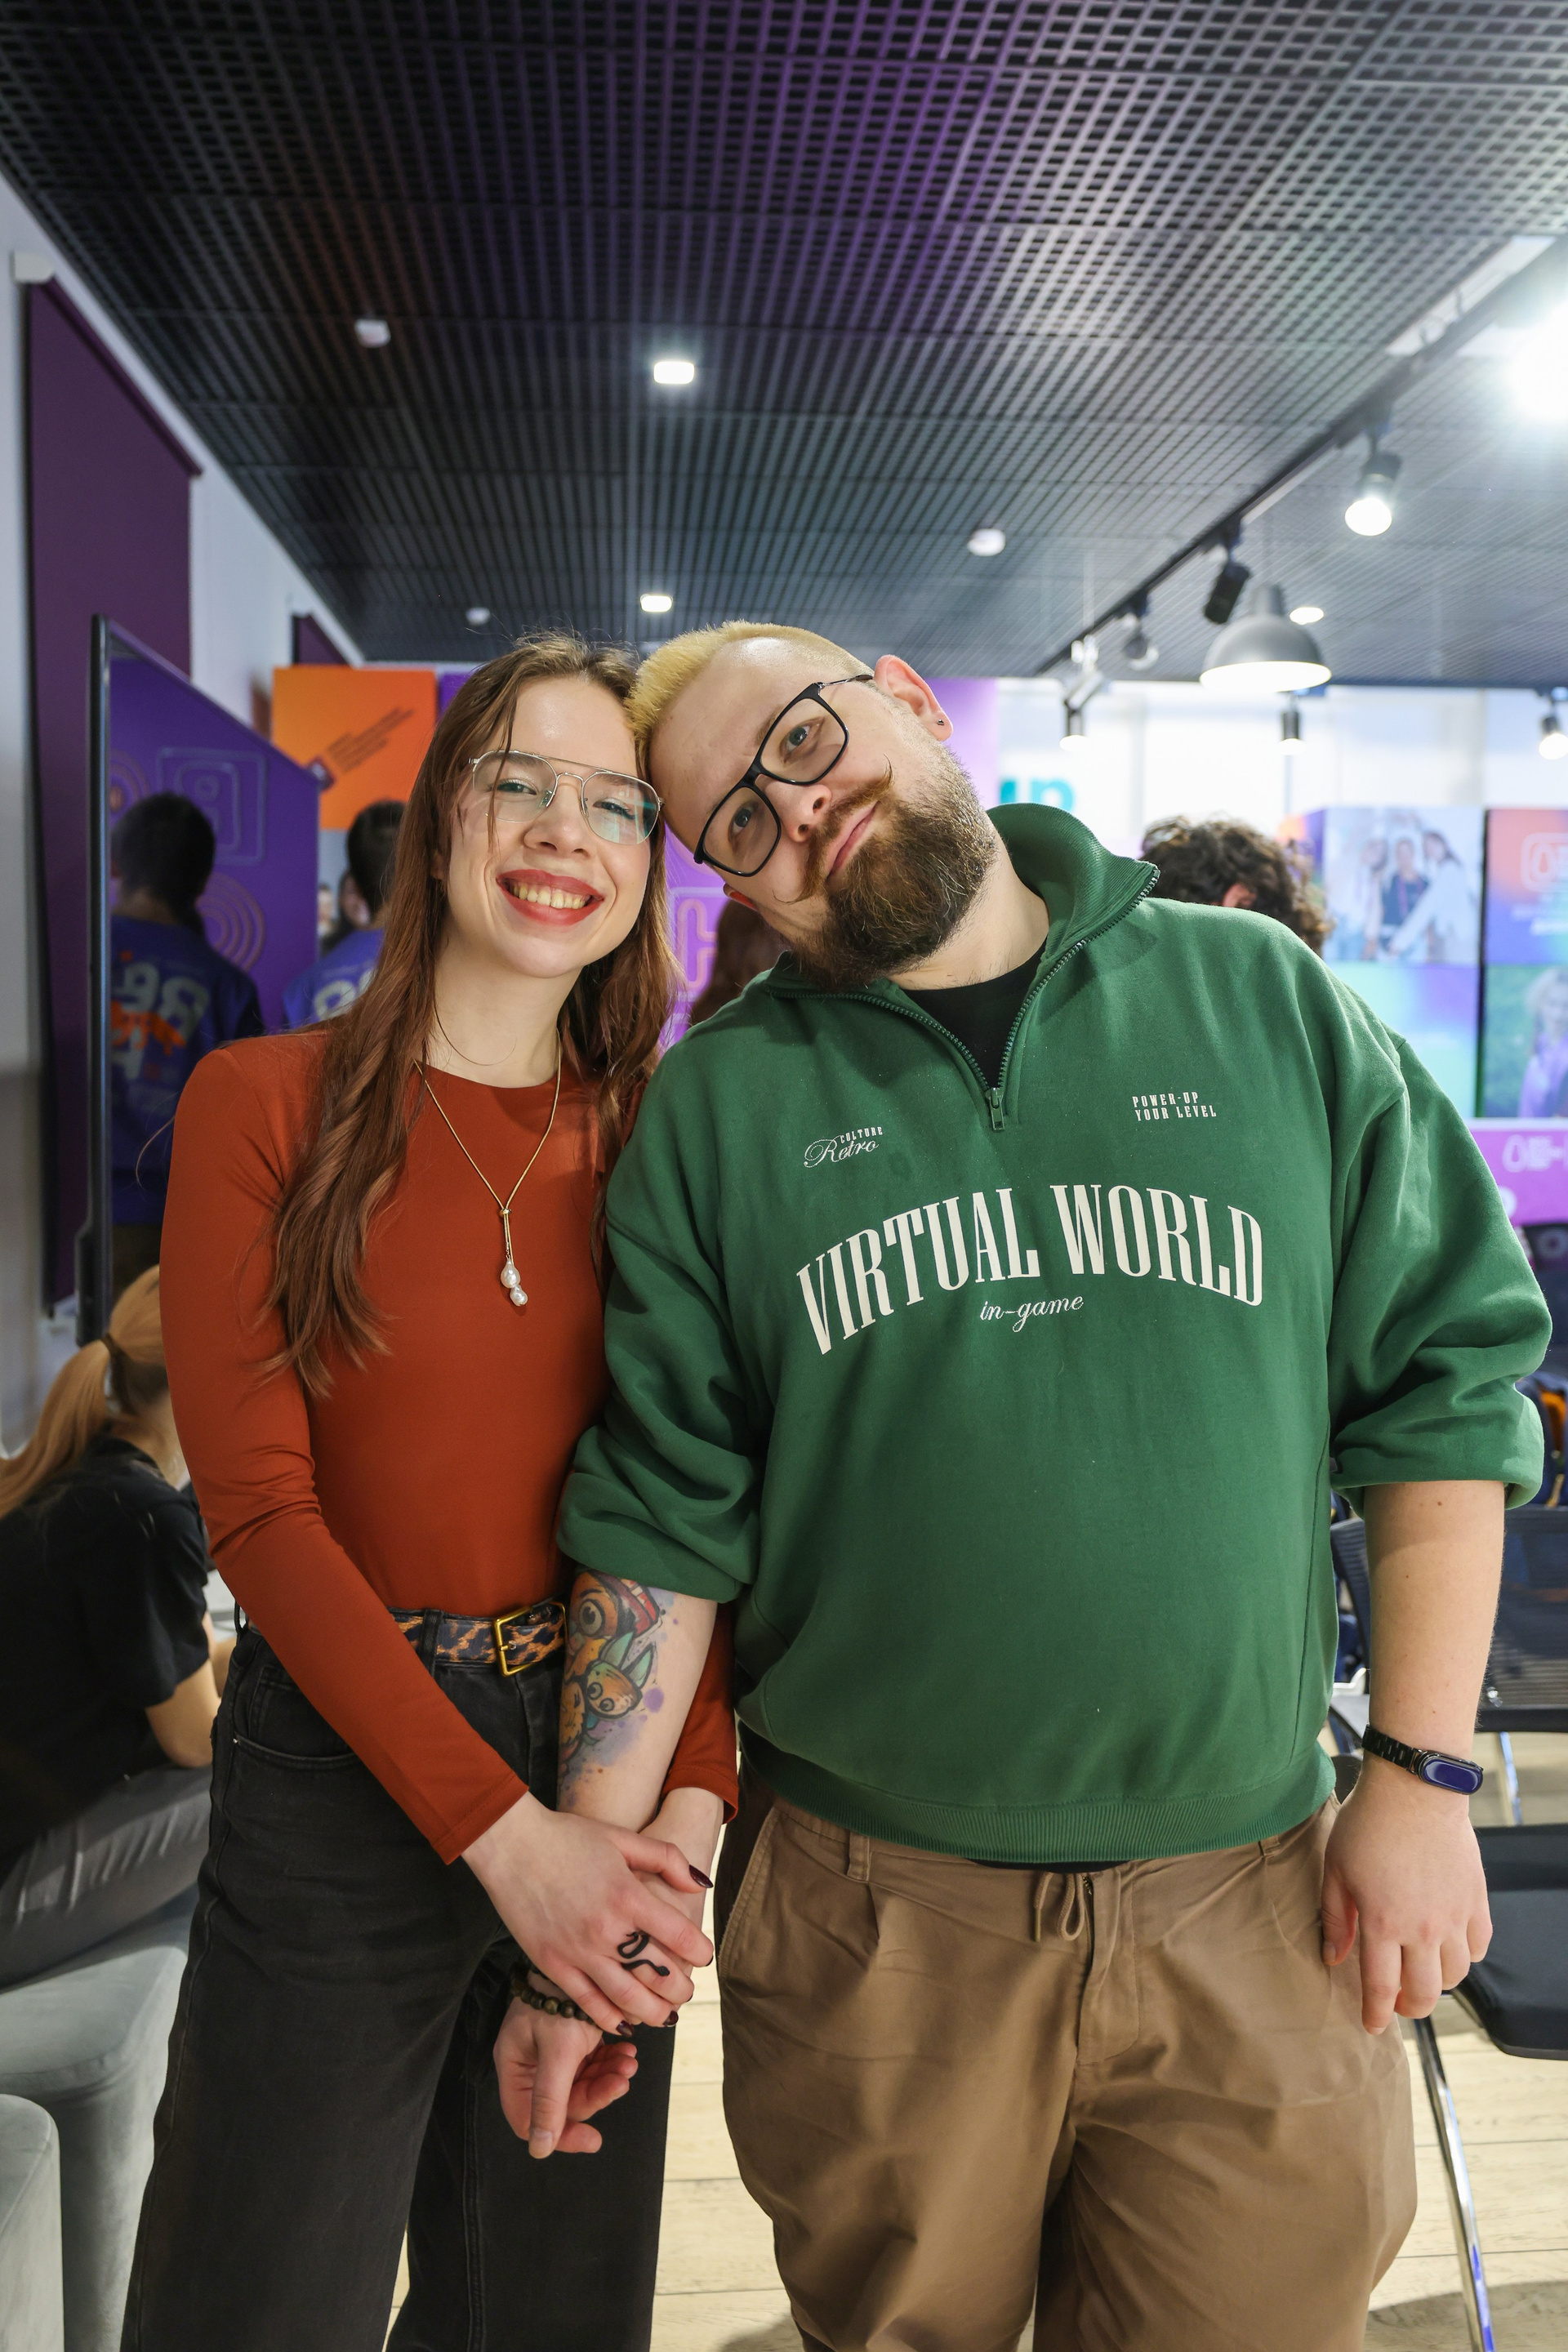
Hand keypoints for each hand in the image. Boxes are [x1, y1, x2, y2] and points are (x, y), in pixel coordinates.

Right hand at [463, 1791, 712, 2033]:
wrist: (511, 1843)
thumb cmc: (567, 1836)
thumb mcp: (622, 1838)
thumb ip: (666, 1859)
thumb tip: (700, 1884)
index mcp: (627, 1894)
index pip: (679, 1934)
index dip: (699, 1950)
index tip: (704, 1955)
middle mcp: (606, 1928)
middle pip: (658, 1974)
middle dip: (680, 1988)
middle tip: (686, 1990)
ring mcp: (578, 1951)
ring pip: (627, 1998)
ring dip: (653, 2012)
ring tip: (665, 2014)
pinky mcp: (553, 1964)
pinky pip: (587, 2003)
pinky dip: (611, 2019)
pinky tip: (625, 2023)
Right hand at [493, 1997, 637, 2157]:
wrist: (585, 1951)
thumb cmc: (561, 1998)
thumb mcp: (558, 2051)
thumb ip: (550, 2100)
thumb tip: (539, 2150)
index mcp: (514, 2066)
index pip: (528, 2119)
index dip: (561, 2135)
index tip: (593, 2138)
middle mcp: (530, 2062)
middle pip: (562, 2103)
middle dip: (596, 2094)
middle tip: (623, 2079)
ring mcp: (552, 2052)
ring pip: (582, 2085)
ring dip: (608, 2078)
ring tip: (629, 2061)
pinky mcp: (573, 2040)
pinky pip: (592, 2065)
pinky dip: (610, 2062)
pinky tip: (627, 2052)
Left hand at [1321, 1761, 1491, 2031]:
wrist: (1415, 1789)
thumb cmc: (1368, 1824)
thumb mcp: (1336, 1869)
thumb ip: (1334, 1917)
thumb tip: (1333, 1957)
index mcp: (1382, 1923)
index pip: (1381, 1987)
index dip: (1376, 2014)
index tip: (1372, 2026)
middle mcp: (1422, 1928)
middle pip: (1423, 1993)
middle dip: (1408, 2008)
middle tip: (1397, 2003)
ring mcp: (1453, 1916)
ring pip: (1455, 1976)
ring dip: (1436, 1983)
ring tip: (1420, 1972)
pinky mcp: (1475, 1900)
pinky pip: (1478, 1946)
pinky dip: (1466, 1956)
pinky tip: (1449, 1946)